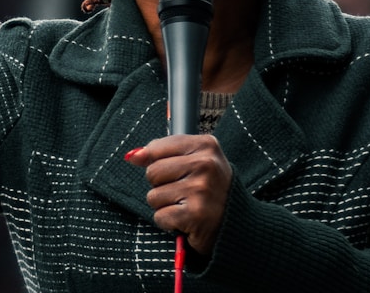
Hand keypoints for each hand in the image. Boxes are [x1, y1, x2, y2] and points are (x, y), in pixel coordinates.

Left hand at [125, 134, 232, 254]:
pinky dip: (169, 222)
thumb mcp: (196, 160)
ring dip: (165, 206)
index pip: (157, 147)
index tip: (174, 172)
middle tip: (184, 192)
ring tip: (186, 205)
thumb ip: (163, 153)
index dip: (158, 163)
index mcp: (206, 146)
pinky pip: (160, 216)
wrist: (237, 223)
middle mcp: (206, 164)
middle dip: (161, 186)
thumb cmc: (212, 189)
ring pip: (153, 196)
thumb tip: (132, 156)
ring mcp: (201, 189)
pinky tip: (186, 219)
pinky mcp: (195, 214)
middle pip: (152, 172)